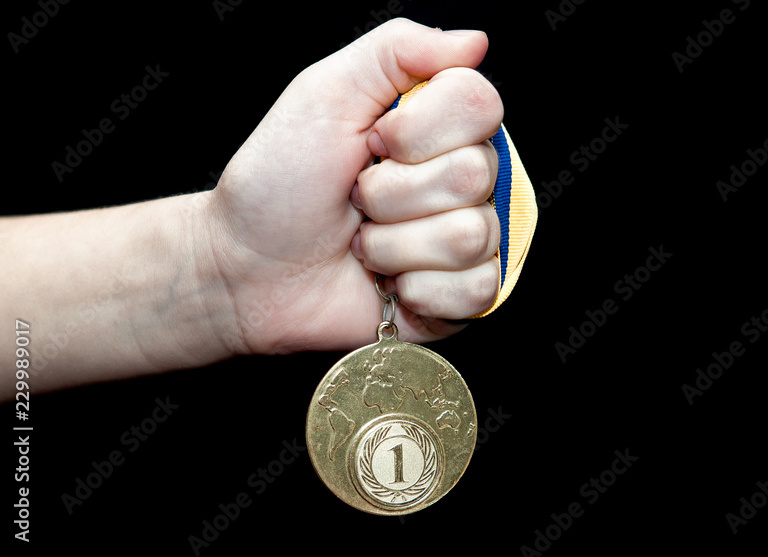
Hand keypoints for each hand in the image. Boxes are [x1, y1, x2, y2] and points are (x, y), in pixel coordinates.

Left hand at [205, 18, 502, 354]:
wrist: (246, 267)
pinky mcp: (460, 297)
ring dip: (393, 245)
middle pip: (476, 174)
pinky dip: (416, 291)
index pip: (481, 106)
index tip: (370, 141)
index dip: (416, 130)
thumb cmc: (280, 179)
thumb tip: (475, 42)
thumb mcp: (326, 92)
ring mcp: (468, 240)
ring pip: (470, 237)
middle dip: (392, 192)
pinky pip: (477, 290)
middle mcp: (466, 180)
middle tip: (356, 198)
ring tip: (363, 242)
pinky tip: (388, 283)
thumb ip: (399, 50)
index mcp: (441, 126)